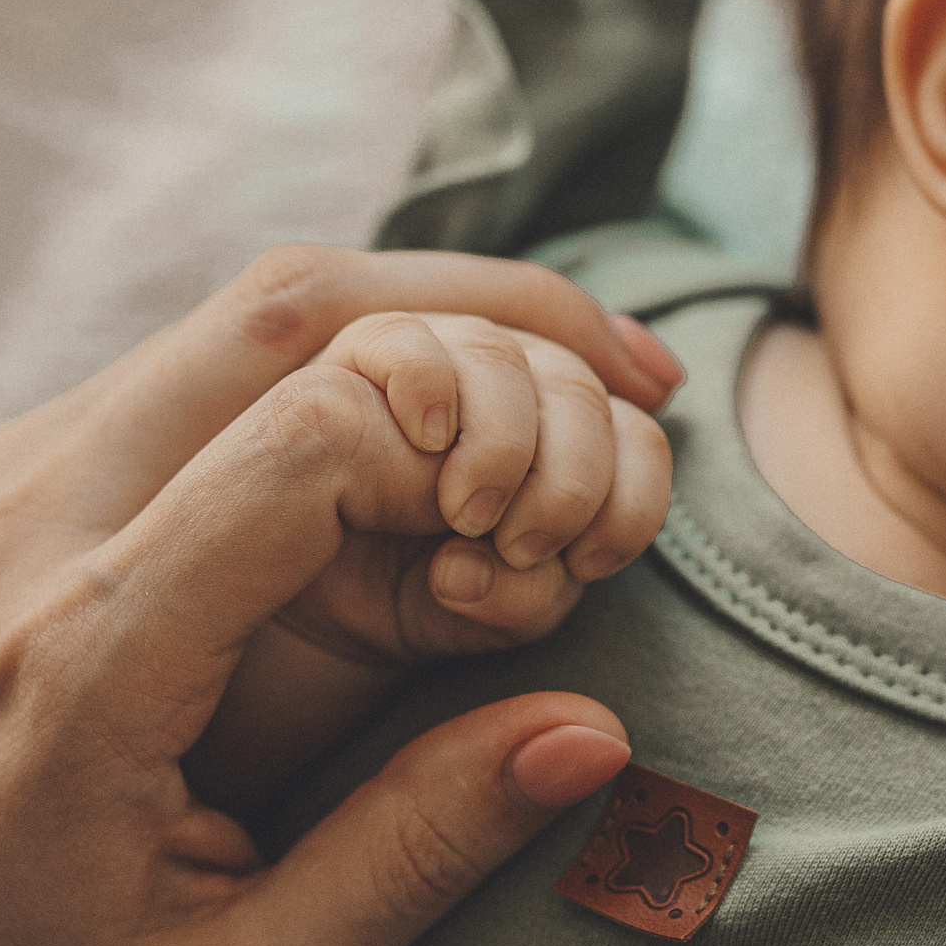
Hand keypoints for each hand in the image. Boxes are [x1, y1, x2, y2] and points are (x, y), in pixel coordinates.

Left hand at [0, 244, 667, 945]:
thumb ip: (413, 856)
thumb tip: (585, 731)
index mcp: (87, 657)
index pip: (313, 431)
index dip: (476, 429)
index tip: (561, 519)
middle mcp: (27, 524)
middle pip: (287, 303)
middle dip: (494, 310)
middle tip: (639, 373)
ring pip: (243, 307)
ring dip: (422, 320)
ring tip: (565, 390)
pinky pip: (189, 363)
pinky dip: (332, 365)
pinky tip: (422, 438)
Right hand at [278, 309, 673, 664]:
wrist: (311, 606)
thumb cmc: (413, 593)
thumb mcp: (495, 609)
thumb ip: (540, 588)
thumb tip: (524, 557)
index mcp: (559, 426)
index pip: (635, 429)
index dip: (634, 493)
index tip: (593, 563)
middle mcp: (508, 373)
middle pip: (578, 385)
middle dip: (572, 479)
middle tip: (524, 547)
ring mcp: (433, 349)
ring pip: (503, 354)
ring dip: (504, 445)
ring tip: (467, 517)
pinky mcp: (357, 352)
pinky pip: (407, 336)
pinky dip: (430, 387)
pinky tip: (427, 443)